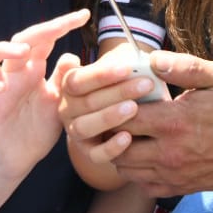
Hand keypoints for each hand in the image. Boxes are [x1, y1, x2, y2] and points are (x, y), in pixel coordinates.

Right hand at [0, 10, 88, 181]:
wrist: (21, 160)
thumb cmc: (39, 128)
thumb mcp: (58, 103)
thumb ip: (64, 80)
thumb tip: (73, 54)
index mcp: (33, 70)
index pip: (44, 40)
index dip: (61, 26)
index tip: (84, 15)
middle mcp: (12, 74)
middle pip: (17, 41)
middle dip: (39, 30)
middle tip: (59, 27)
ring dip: (3, 50)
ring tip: (24, 53)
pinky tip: (1, 88)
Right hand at [57, 49, 166, 179]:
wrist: (122, 110)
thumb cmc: (120, 82)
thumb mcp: (114, 66)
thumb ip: (104, 60)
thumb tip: (76, 58)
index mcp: (69, 86)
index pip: (78, 80)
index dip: (102, 75)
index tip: (128, 68)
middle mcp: (67, 109)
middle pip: (86, 102)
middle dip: (117, 92)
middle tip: (145, 84)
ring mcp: (76, 132)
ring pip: (85, 127)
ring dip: (109, 117)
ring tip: (134, 108)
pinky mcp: (88, 152)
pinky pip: (95, 154)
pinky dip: (111, 148)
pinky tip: (128, 138)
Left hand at [108, 51, 212, 197]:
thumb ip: (186, 66)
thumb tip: (154, 59)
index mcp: (175, 121)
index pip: (123, 117)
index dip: (114, 106)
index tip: (119, 97)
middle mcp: (169, 152)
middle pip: (117, 147)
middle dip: (112, 132)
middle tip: (116, 118)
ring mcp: (174, 173)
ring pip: (126, 169)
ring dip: (121, 152)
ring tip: (129, 136)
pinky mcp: (181, 187)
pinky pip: (144, 186)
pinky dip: (137, 173)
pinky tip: (145, 157)